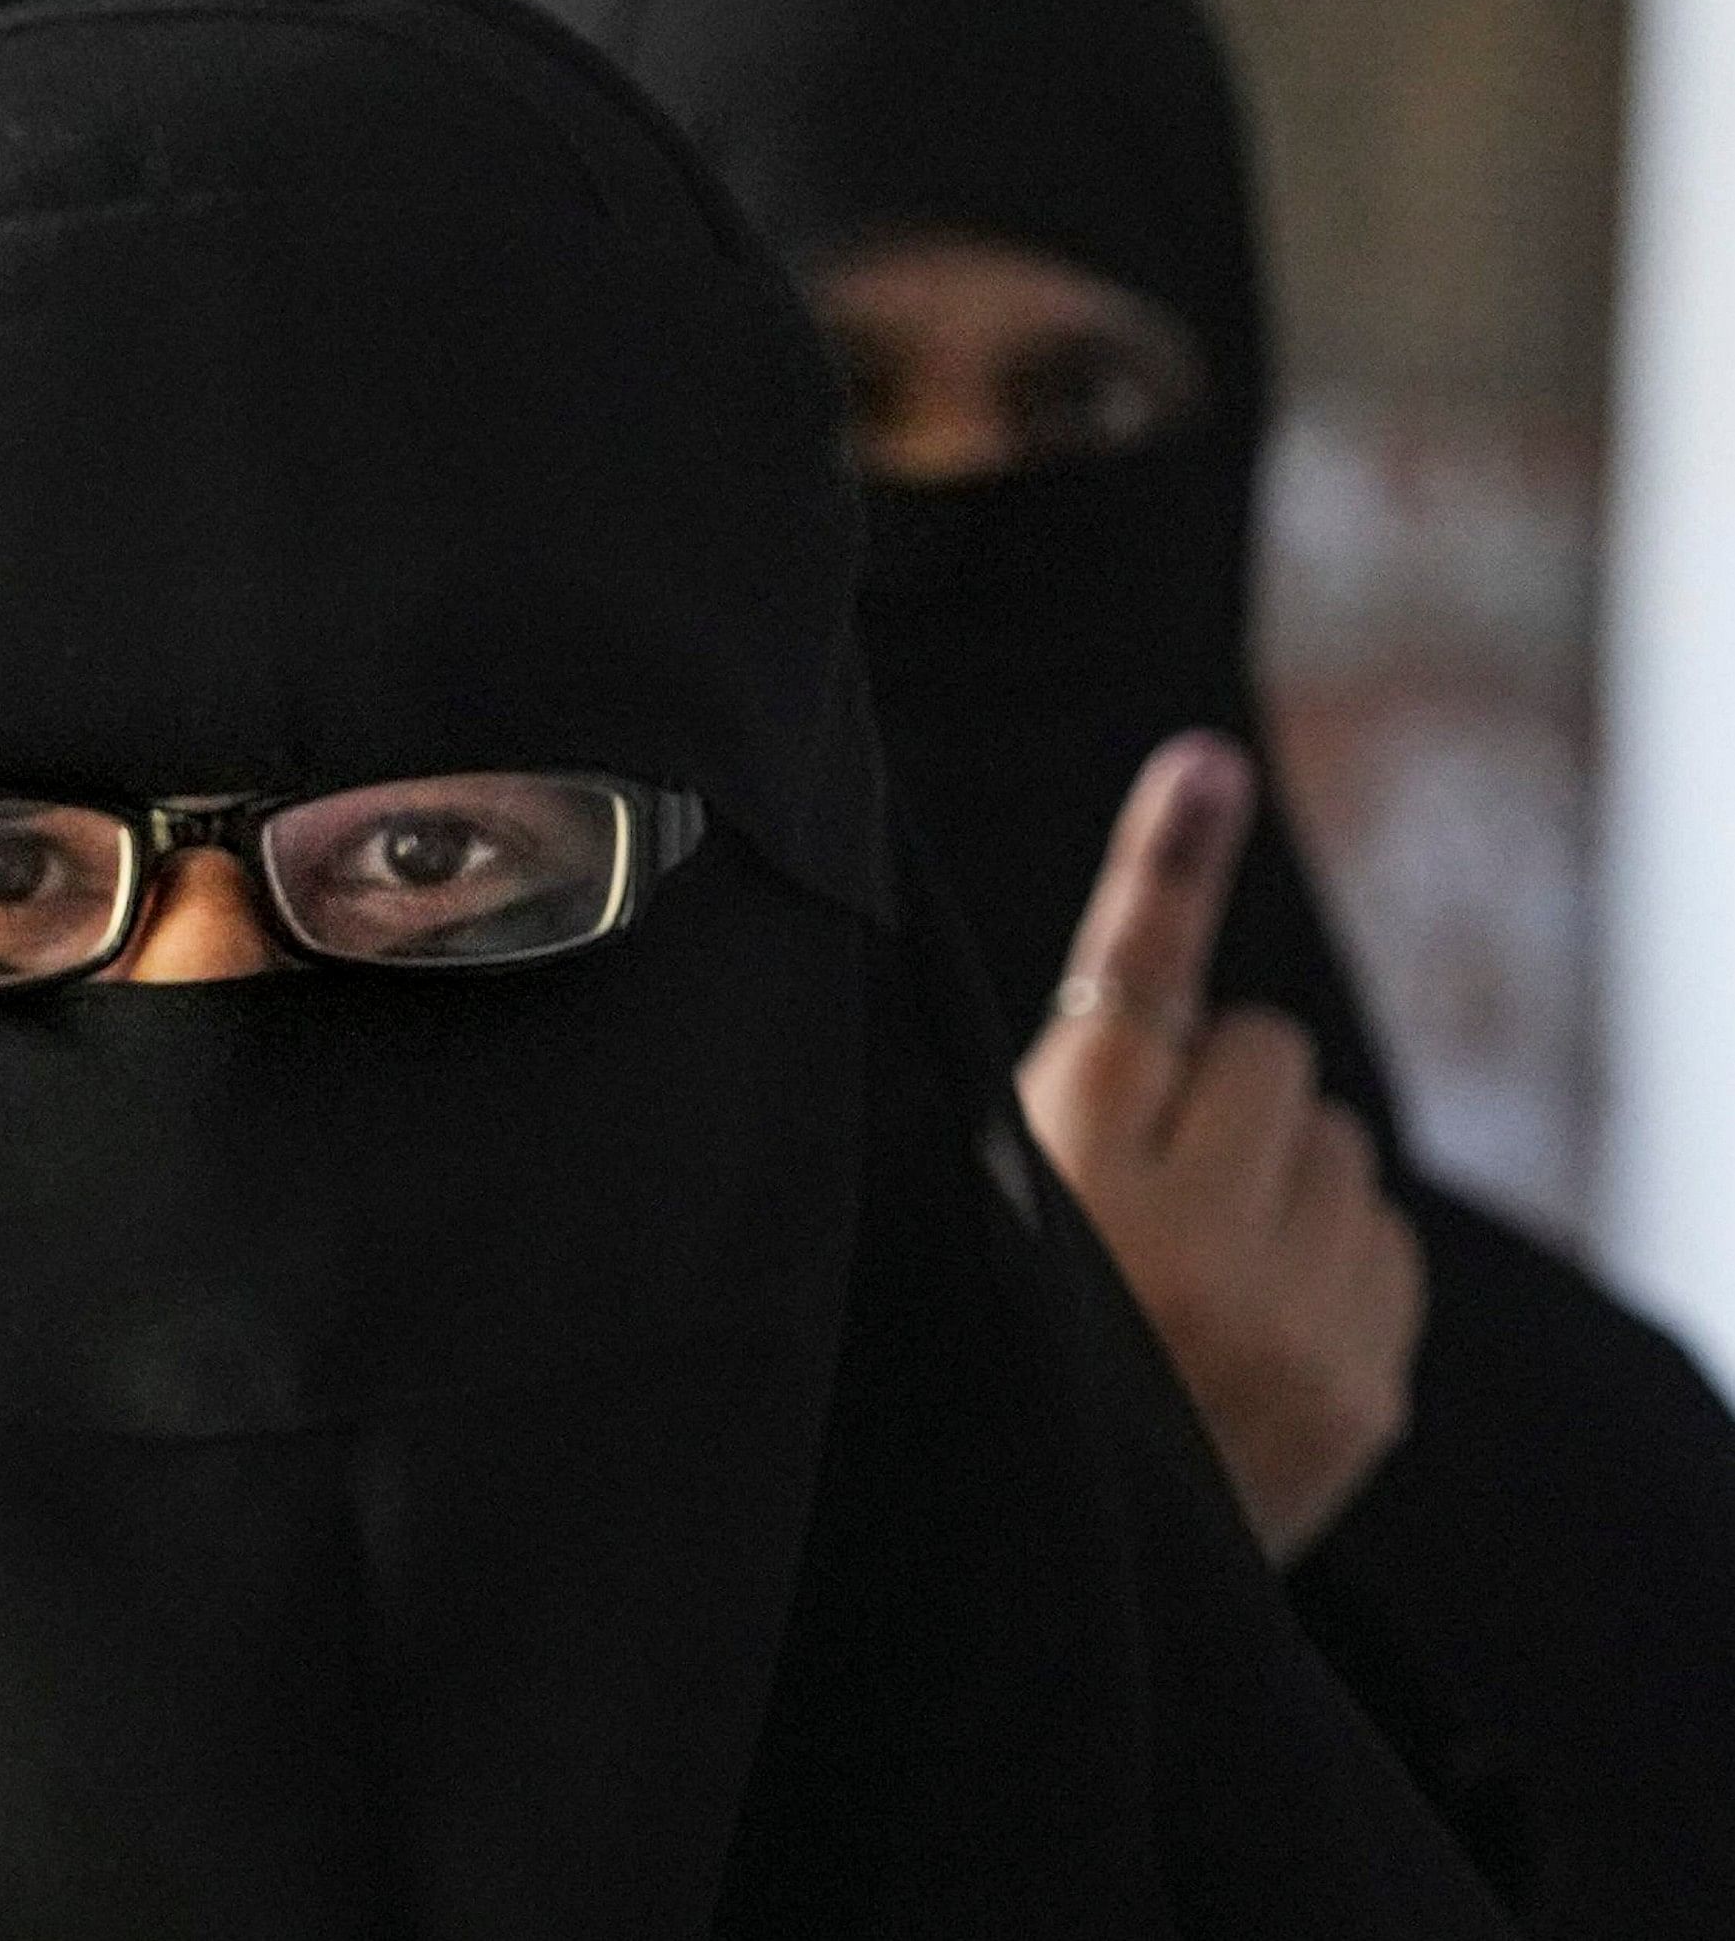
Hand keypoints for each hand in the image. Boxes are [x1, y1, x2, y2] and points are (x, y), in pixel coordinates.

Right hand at [1018, 733, 1426, 1563]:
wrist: (1058, 1587)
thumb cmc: (986, 1375)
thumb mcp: (971, 1228)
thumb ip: (1044, 1110)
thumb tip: (1138, 995)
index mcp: (1060, 1197)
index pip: (1126, 993)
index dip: (1164, 868)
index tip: (1203, 767)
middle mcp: (1191, 1252)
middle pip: (1258, 1049)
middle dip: (1208, 1091)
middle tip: (1138, 1185)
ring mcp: (1299, 1324)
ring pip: (1330, 1136)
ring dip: (1271, 1171)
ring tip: (1192, 1273)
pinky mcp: (1369, 1387)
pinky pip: (1383, 1232)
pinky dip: (1325, 1253)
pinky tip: (1253, 1323)